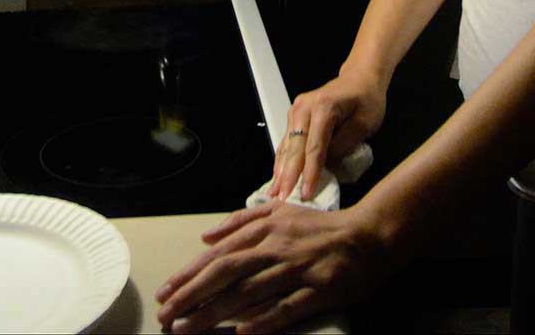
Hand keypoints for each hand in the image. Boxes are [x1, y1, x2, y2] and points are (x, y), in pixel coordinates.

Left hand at [154, 200, 389, 333]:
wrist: (368, 235)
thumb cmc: (320, 228)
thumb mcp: (280, 211)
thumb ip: (242, 221)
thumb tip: (206, 237)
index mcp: (264, 228)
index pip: (219, 254)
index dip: (189, 274)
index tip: (166, 292)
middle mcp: (276, 247)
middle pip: (226, 272)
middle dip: (192, 295)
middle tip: (167, 315)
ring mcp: (297, 269)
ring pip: (249, 292)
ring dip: (215, 312)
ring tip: (188, 328)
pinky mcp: (319, 289)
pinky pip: (287, 308)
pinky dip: (264, 320)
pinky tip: (242, 333)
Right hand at [271, 66, 387, 203]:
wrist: (360, 78)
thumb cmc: (367, 101)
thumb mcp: (365, 123)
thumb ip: (345, 144)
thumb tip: (326, 164)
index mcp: (323, 108)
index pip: (315, 148)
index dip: (310, 174)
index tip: (306, 195)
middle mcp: (304, 108)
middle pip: (295, 149)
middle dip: (288, 177)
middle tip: (282, 200)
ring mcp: (296, 111)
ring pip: (286, 146)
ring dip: (280, 171)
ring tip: (274, 194)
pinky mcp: (294, 116)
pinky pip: (287, 142)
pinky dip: (282, 161)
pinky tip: (277, 177)